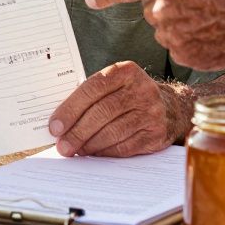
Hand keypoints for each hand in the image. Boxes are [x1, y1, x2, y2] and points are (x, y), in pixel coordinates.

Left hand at [47, 61, 186, 157]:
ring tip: (74, 150)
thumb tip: (60, 122)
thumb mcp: (115, 86)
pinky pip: (125, 146)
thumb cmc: (130, 96)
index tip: (55, 126)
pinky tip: (93, 153)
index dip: (71, 108)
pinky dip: (105, 152)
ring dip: (89, 144)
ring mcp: (151, 112)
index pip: (93, 88)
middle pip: (102, 112)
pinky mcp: (156, 134)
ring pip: (113, 131)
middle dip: (77, 131)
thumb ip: (90, 97)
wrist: (170, 107)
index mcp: (126, 72)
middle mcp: (141, 89)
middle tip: (62, 146)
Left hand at [86, 0, 224, 70]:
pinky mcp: (184, 55)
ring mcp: (173, 34)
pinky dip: (189, 41)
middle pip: (151, 8)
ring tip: (212, 17)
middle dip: (167, 4)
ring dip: (179, 23)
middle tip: (198, 0)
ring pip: (165, 29)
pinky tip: (213, 34)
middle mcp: (163, 8)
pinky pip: (177, 47)